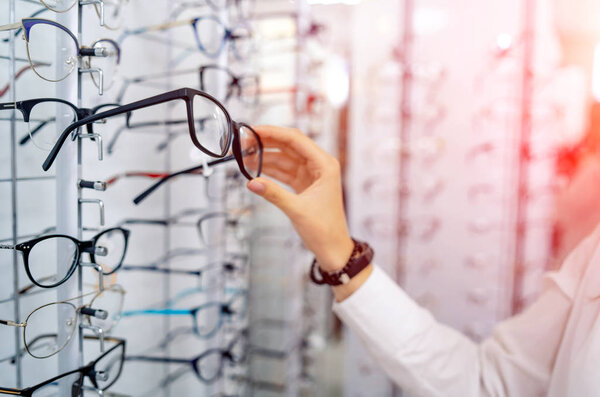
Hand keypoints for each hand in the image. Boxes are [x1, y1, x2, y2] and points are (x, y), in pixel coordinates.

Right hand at [246, 125, 353, 271]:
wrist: (333, 249)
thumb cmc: (324, 230)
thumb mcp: (297, 210)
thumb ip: (274, 194)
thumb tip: (251, 182)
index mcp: (325, 165)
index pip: (296, 139)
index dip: (273, 132)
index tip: (252, 130)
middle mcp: (320, 165)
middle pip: (289, 145)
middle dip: (266, 142)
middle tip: (243, 142)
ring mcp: (311, 174)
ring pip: (285, 158)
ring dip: (265, 156)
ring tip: (243, 155)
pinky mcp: (304, 184)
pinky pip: (284, 171)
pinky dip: (270, 169)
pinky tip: (254, 168)